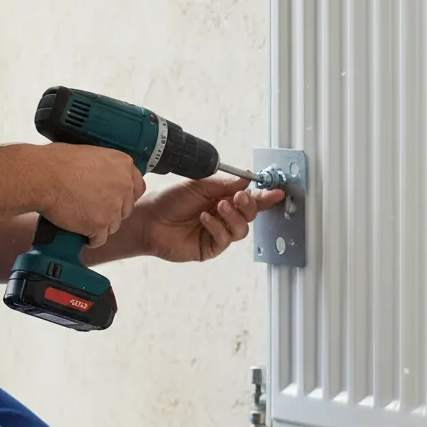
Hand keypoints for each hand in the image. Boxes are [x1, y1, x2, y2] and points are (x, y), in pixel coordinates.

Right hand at [35, 144, 145, 246]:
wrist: (42, 177)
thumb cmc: (57, 162)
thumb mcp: (90, 153)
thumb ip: (106, 167)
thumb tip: (104, 175)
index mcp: (123, 164)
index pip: (137, 187)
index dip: (125, 196)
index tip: (115, 200)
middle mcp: (124, 185)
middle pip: (126, 209)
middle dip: (112, 212)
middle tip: (93, 209)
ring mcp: (114, 206)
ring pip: (114, 225)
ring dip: (100, 225)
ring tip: (83, 220)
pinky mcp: (100, 224)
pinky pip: (100, 239)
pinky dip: (90, 238)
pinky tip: (81, 232)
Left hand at [135, 176, 284, 262]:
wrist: (149, 220)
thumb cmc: (170, 200)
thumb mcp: (199, 185)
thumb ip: (225, 183)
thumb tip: (247, 179)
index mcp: (222, 197)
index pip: (249, 198)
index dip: (264, 196)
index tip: (276, 192)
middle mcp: (223, 216)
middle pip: (250, 214)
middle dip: (249, 205)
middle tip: (239, 197)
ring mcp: (217, 233)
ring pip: (242, 229)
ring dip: (234, 217)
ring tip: (219, 207)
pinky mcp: (210, 248)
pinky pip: (225, 239)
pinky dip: (218, 227)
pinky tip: (205, 219)